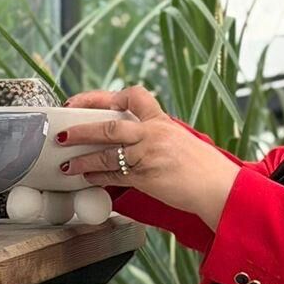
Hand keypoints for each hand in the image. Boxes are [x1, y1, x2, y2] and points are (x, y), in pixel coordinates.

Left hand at [58, 85, 238, 227]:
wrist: (219, 187)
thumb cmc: (204, 166)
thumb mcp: (180, 139)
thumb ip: (156, 133)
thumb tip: (131, 137)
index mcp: (162, 121)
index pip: (133, 96)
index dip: (107, 97)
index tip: (87, 102)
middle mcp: (153, 134)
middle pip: (109, 126)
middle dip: (81, 129)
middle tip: (63, 132)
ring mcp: (148, 156)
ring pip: (106, 154)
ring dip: (83, 159)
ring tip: (67, 164)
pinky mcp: (146, 178)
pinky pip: (114, 176)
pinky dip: (97, 178)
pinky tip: (87, 178)